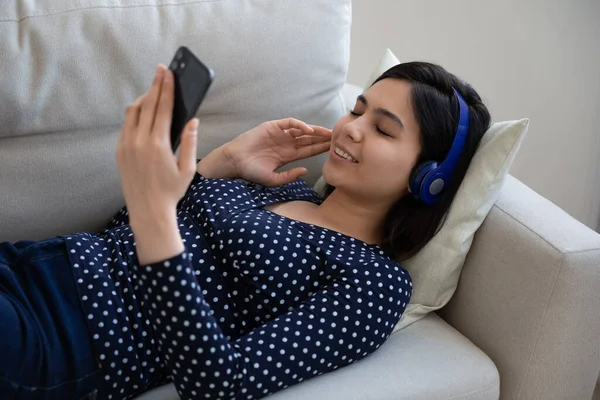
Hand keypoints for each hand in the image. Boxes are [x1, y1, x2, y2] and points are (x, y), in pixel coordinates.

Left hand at [115, 64, 197, 223]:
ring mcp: (126, 146)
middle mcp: (139, 142)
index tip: (168, 73)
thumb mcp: (188, 169)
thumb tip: (192, 120)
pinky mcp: (120, 151)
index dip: (166, 88)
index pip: (162, 108)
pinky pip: (126, 125)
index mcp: (158, 145)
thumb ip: (190, 142)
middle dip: (155, 85)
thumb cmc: (171, 192)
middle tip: (161, 71)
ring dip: (144, 99)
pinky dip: (135, 114)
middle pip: (147, 104)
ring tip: (153, 92)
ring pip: (132, 112)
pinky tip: (144, 113)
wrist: (148, 211)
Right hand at [222, 118, 331, 185]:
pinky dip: (299, 125)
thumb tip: (305, 170)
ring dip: (315, 131)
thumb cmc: (251, 172)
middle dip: (322, 139)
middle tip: (336, 139)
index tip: (333, 150)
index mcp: (287, 156)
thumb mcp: (273, 180)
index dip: (320, 149)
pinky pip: (289, 123)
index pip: (308, 151)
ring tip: (327, 133)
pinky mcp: (273, 126)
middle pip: (308, 139)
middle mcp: (286, 143)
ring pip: (302, 130)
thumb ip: (289, 176)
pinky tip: (307, 130)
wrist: (234, 162)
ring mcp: (280, 134)